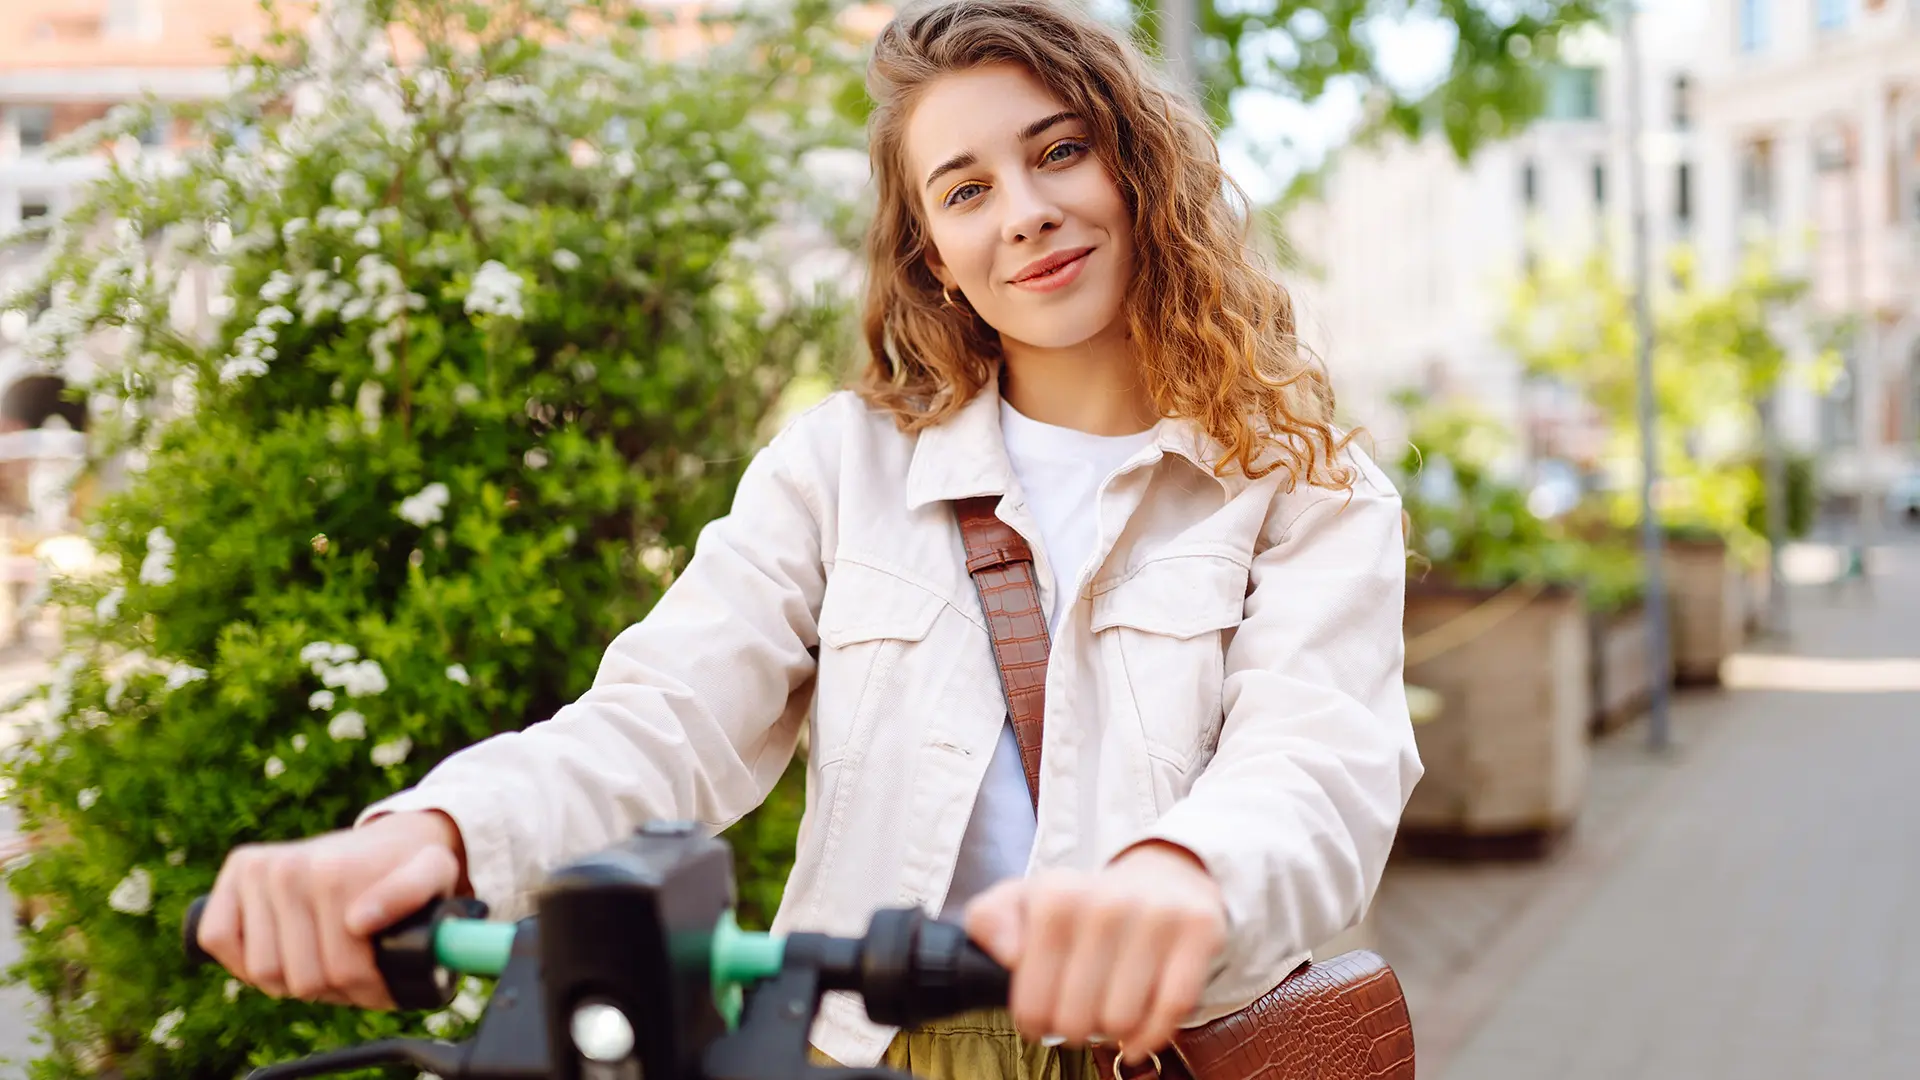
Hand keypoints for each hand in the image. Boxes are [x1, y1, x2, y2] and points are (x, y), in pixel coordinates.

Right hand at [195, 810, 468, 1008]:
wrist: (391, 838)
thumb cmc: (413, 866)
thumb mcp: (435, 872)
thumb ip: (413, 891)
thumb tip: (358, 922)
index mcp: (331, 875)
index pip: (340, 971)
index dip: (367, 989)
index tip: (386, 985)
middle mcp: (287, 869)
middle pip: (303, 979)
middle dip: (336, 990)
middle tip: (356, 977)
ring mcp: (256, 870)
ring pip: (263, 972)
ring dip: (294, 982)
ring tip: (324, 965)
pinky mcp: (234, 875)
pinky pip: (217, 938)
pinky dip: (242, 960)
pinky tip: (280, 953)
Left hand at [964, 841, 1227, 1063]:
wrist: (1162, 878)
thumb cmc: (1083, 906)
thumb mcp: (1023, 902)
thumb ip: (989, 920)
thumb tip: (1007, 954)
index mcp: (1057, 895)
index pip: (1033, 998)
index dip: (1034, 1021)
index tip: (1038, 1021)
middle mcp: (1108, 901)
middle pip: (1077, 1018)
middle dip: (1072, 1029)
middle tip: (1077, 1015)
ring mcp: (1158, 914)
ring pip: (1123, 1020)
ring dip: (1112, 1031)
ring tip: (1107, 1011)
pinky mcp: (1200, 929)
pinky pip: (1173, 1009)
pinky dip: (1152, 1034)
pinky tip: (1138, 1035)